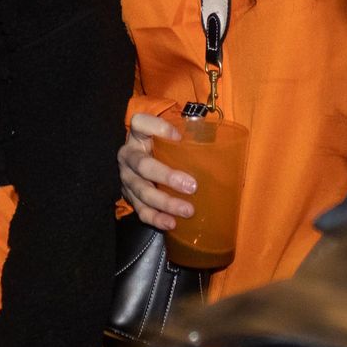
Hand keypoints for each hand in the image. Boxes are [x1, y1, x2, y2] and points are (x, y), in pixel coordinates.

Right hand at [117, 112, 195, 229]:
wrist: (141, 162)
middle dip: (167, 177)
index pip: (140, 123)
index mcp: (137, 135)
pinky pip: (140, 210)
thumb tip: (220, 146)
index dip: (157, 128)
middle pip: (143, 165)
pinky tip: (171, 223)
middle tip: (191, 187)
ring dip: (165, 203)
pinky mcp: (129, 197)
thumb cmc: (162, 147)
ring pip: (142, 192)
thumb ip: (186, 137)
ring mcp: (127, 178)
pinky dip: (156, 218)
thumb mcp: (168, 137)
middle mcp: (128, 155)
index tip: (178, 136)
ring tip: (187, 210)